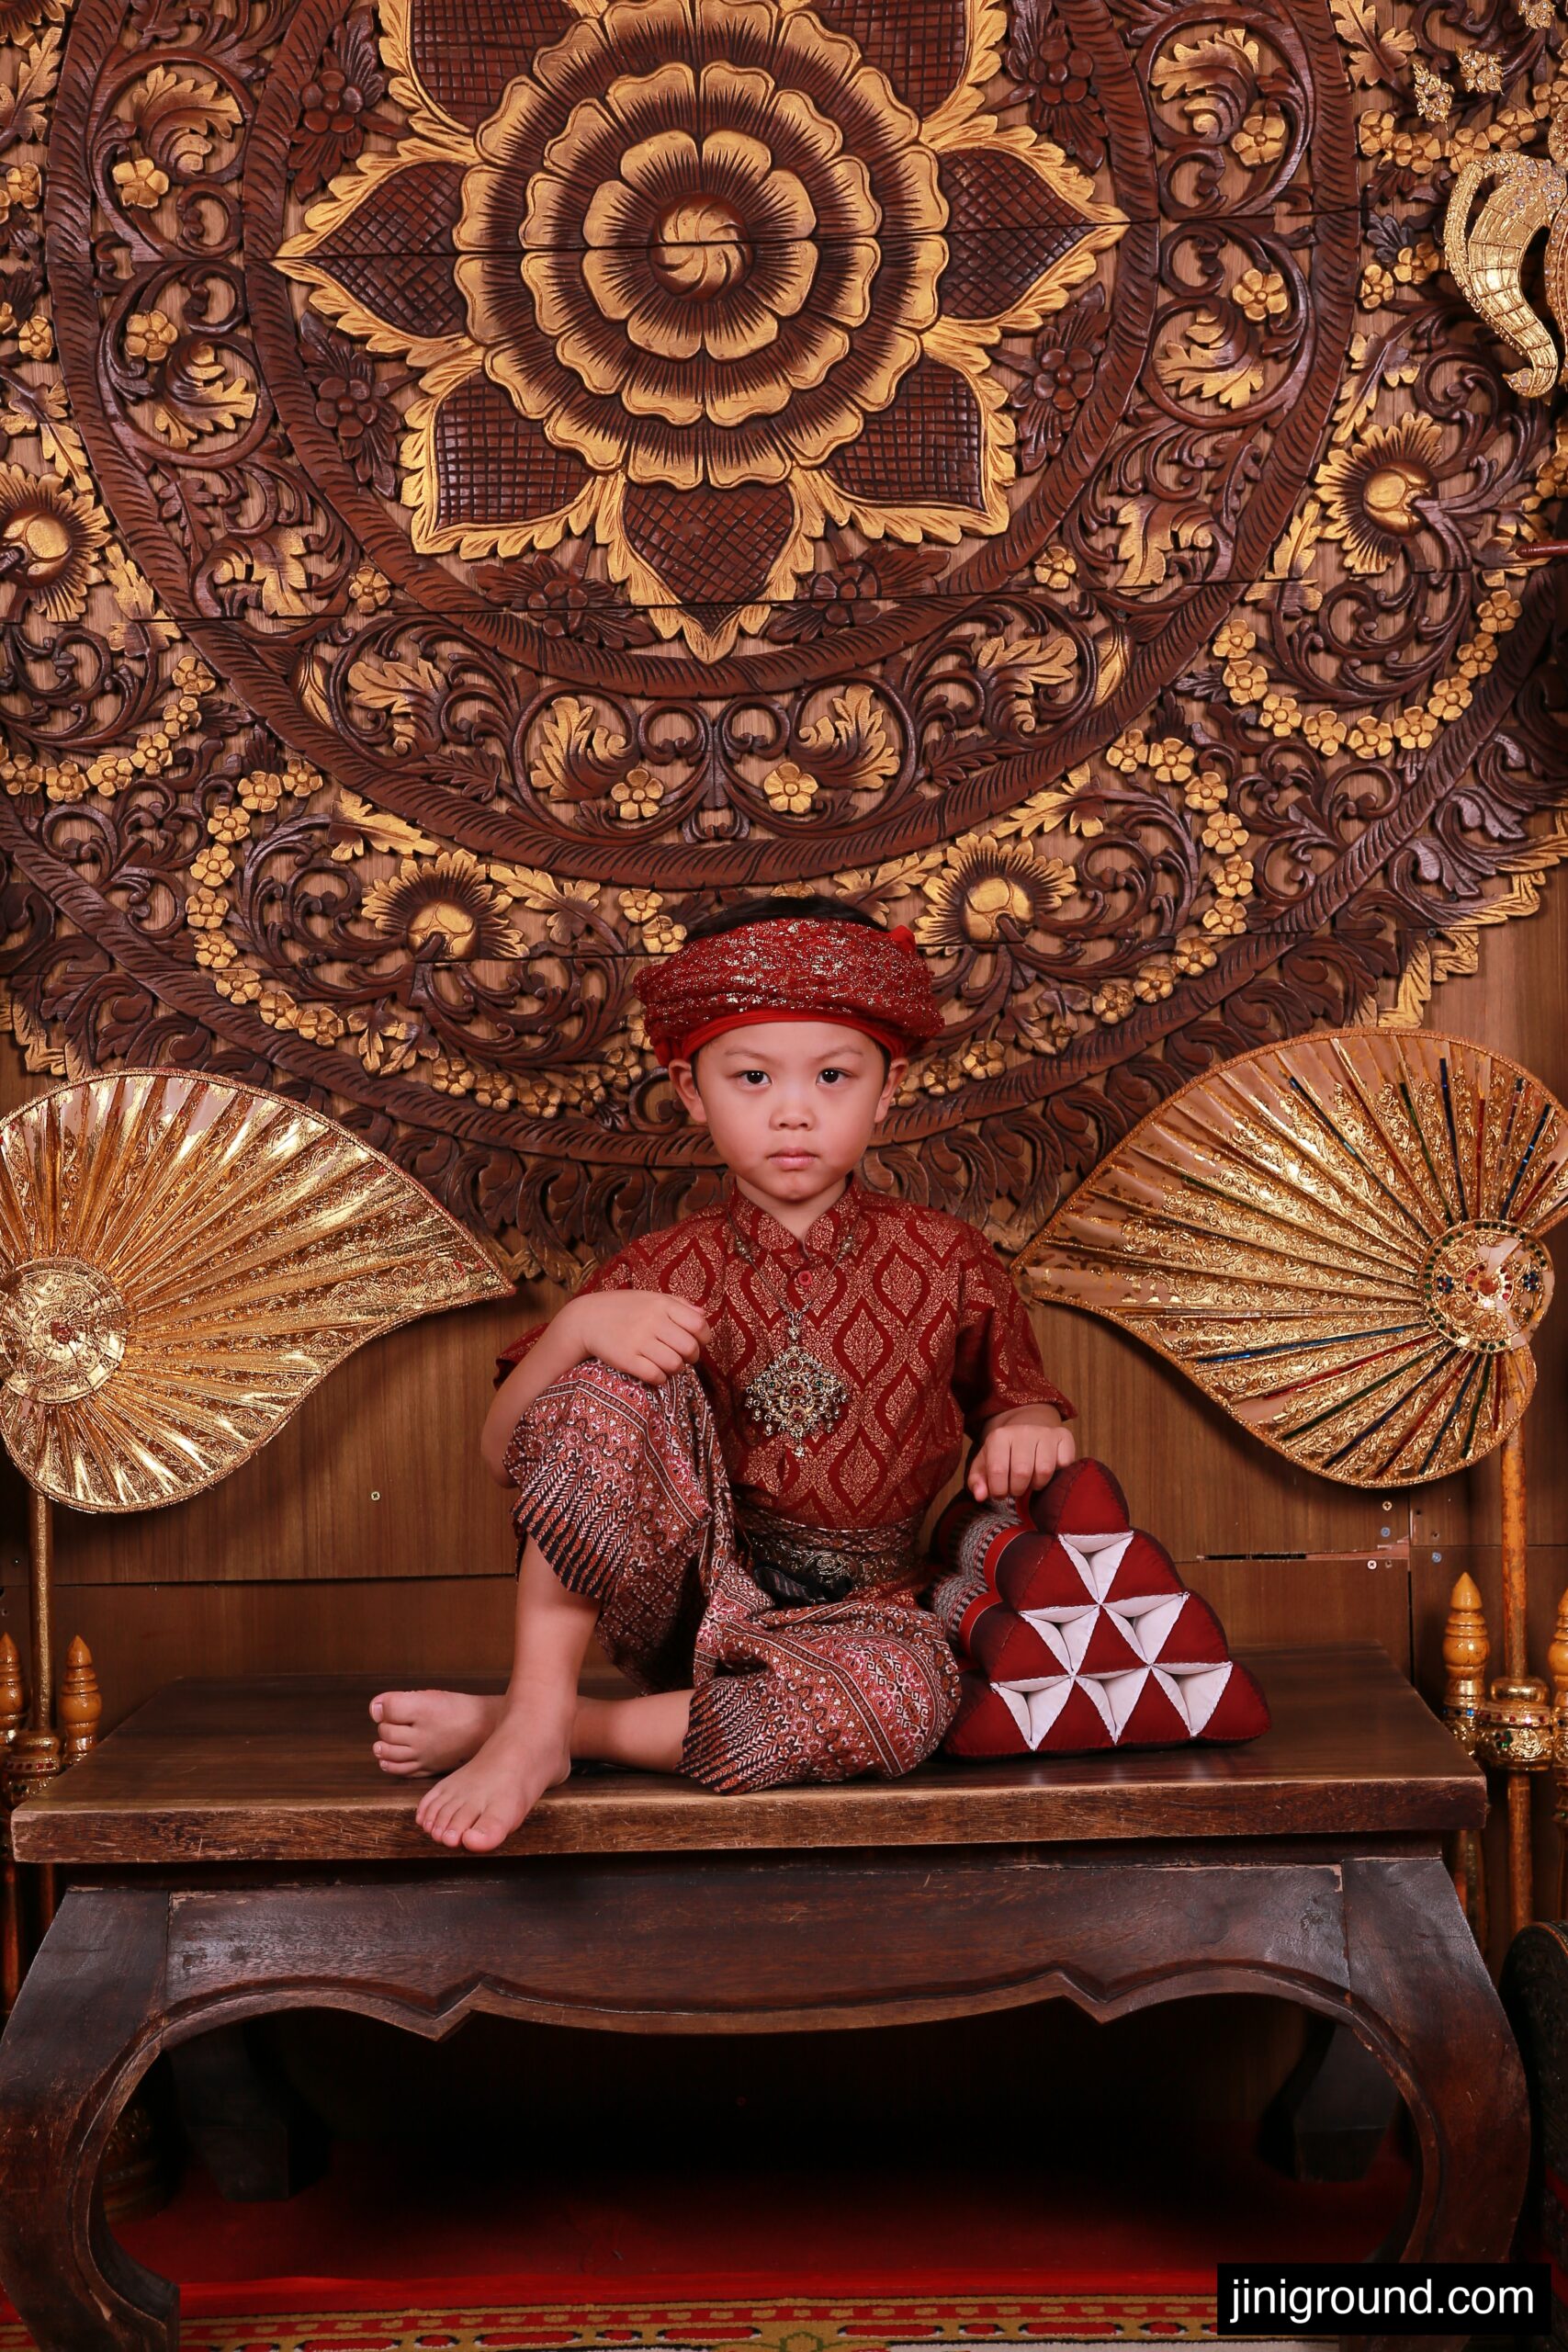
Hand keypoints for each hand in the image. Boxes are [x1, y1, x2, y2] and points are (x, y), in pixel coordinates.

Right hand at [563, 1289, 709, 1386]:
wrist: (587, 1318)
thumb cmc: (624, 1308)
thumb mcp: (651, 1298)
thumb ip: (679, 1304)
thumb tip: (703, 1314)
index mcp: (662, 1304)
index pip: (698, 1325)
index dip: (703, 1338)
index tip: (697, 1342)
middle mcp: (652, 1321)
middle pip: (689, 1347)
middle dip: (692, 1357)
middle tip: (683, 1357)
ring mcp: (638, 1340)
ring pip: (674, 1364)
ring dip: (676, 1369)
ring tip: (668, 1365)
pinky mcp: (626, 1359)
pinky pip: (655, 1375)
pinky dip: (660, 1378)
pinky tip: (654, 1372)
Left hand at [968, 1408, 1075, 1502]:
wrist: (1027, 1429)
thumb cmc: (1004, 1454)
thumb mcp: (984, 1465)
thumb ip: (977, 1481)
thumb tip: (980, 1495)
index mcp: (1000, 1436)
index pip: (998, 1470)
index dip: (999, 1489)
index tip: (1000, 1493)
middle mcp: (1023, 1431)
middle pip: (1022, 1472)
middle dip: (1018, 1489)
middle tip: (1016, 1488)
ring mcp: (1046, 1432)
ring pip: (1044, 1470)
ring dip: (1037, 1484)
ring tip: (1031, 1481)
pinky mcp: (1064, 1436)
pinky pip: (1064, 1464)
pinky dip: (1057, 1474)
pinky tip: (1048, 1471)